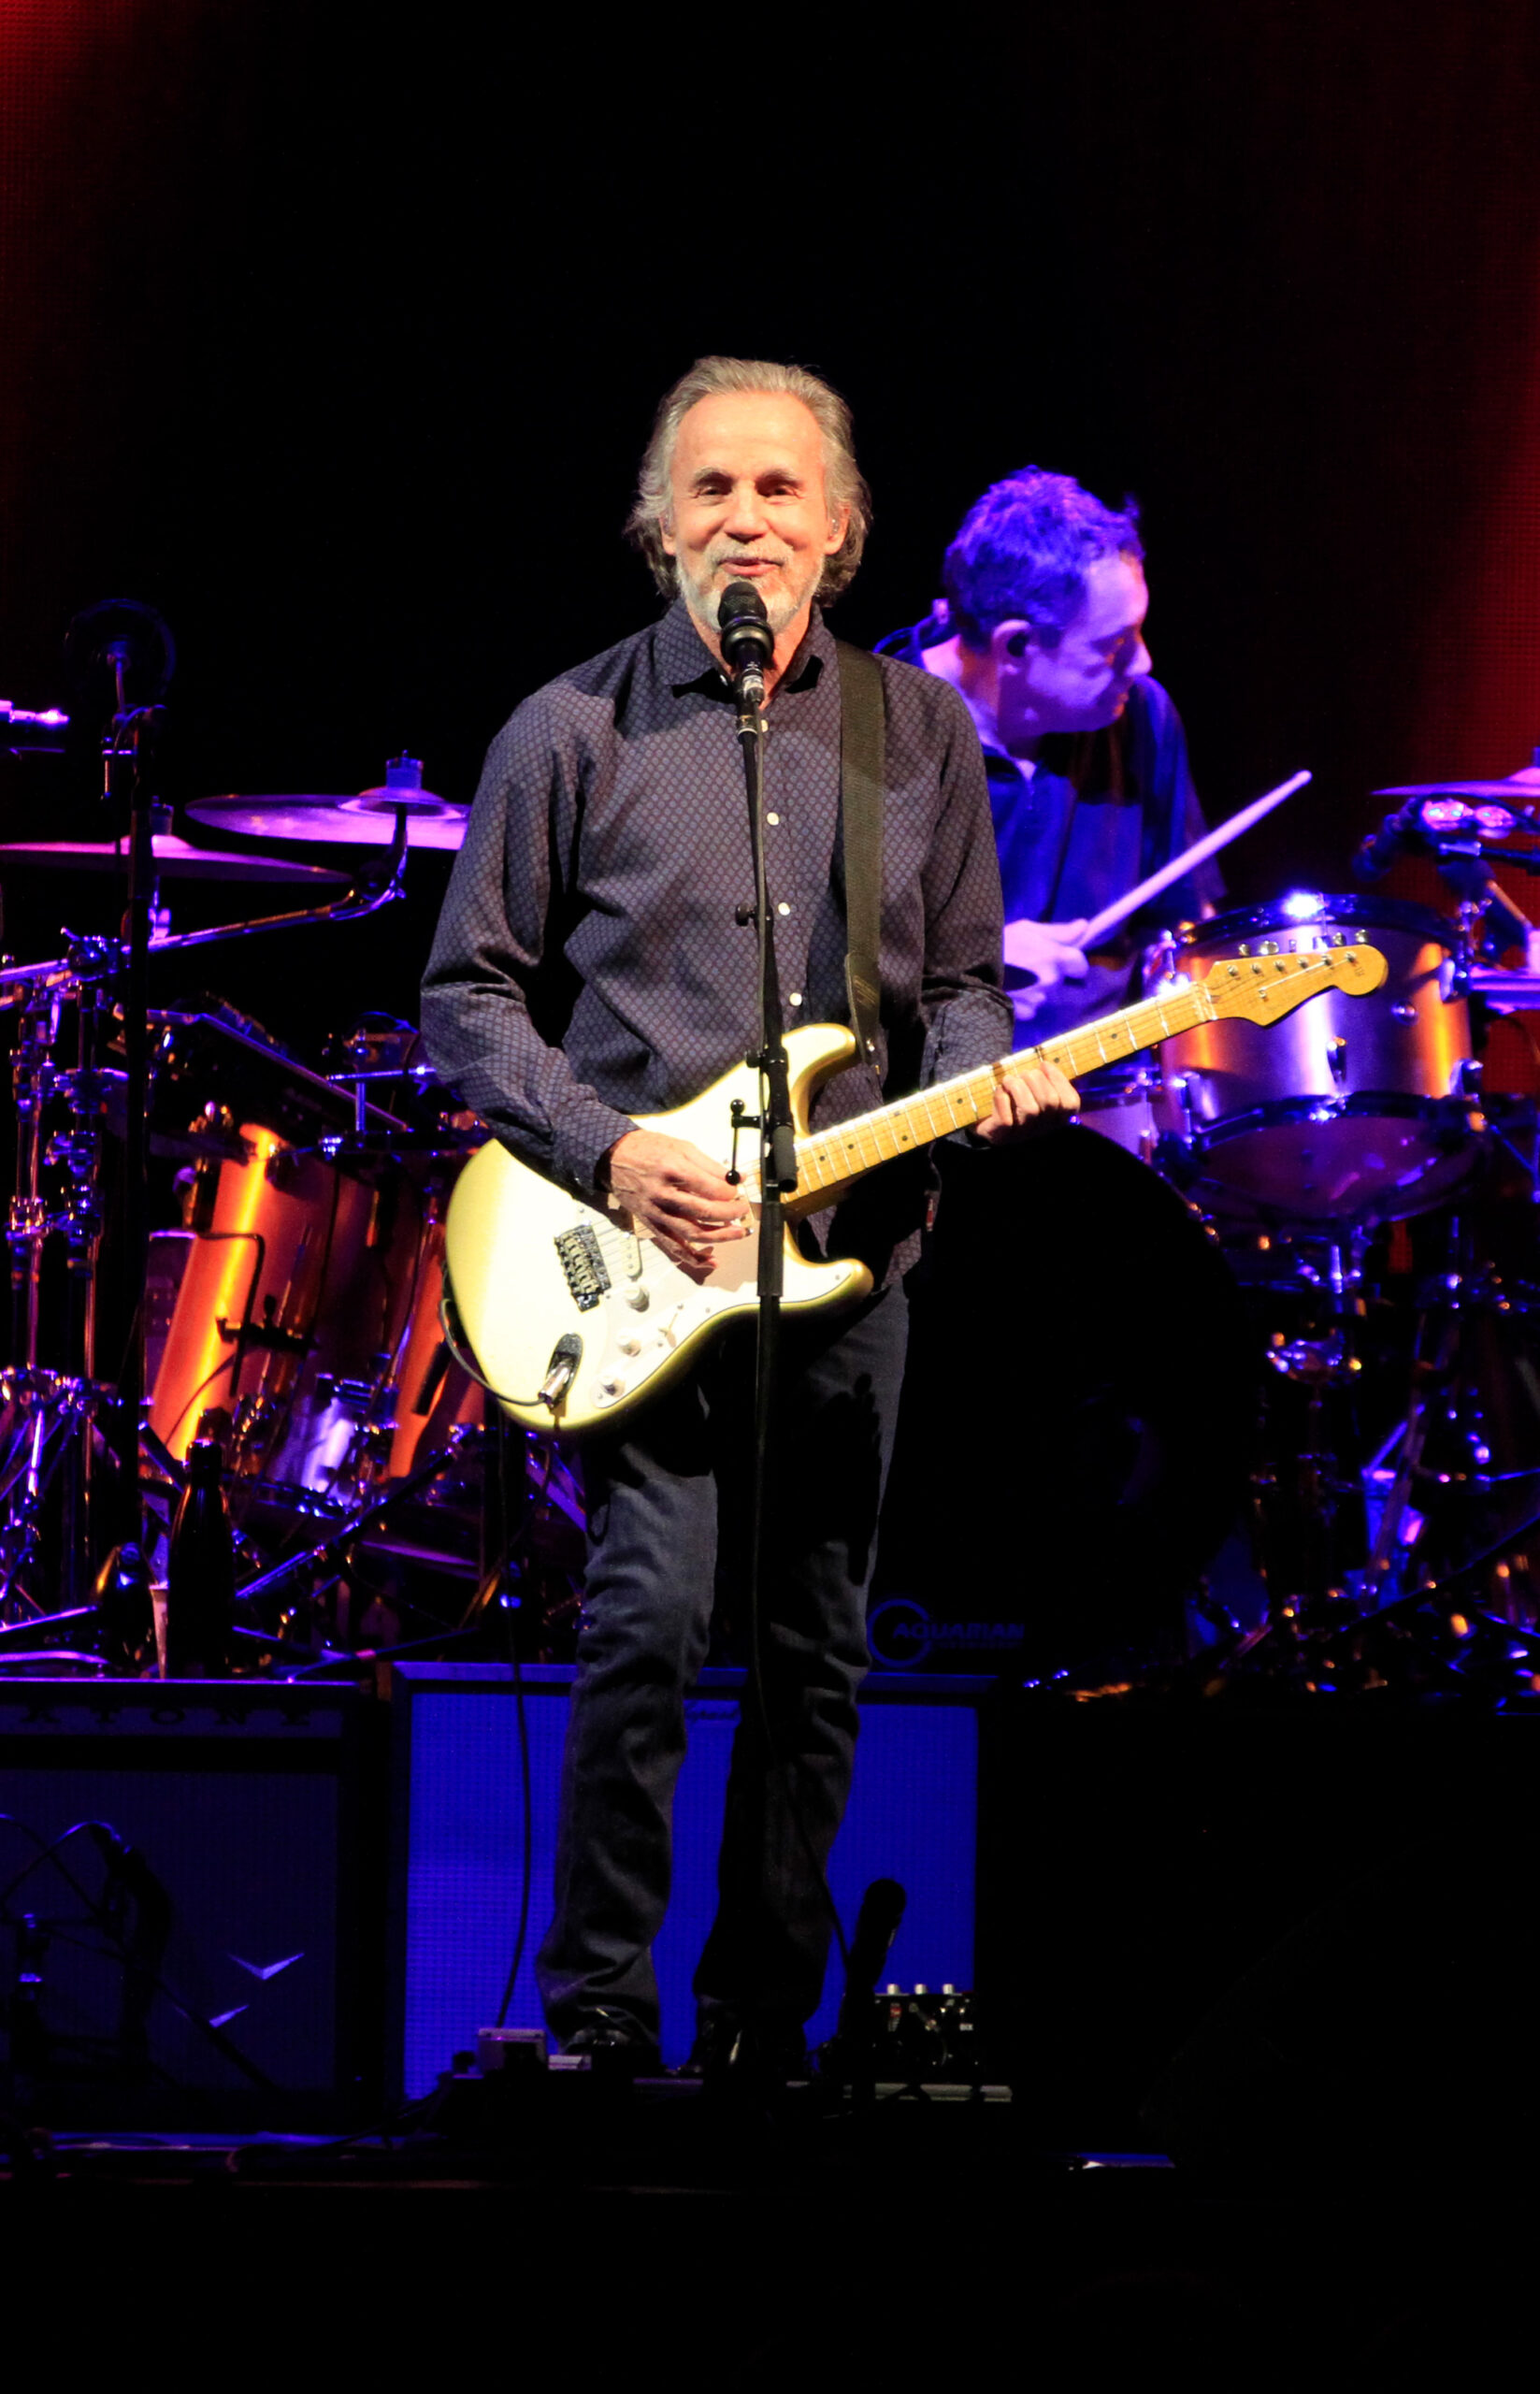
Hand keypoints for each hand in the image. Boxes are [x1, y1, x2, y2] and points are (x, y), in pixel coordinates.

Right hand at [601, 1129, 752, 1273]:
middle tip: (742, 1210)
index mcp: (673, 1170)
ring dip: (719, 1237)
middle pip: (704, 1212)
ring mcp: (657, 1213)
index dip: (730, 1192)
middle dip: (730, 1214)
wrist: (614, 1158)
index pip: (710, 1188)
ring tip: (737, 1233)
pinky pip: (674, 1247)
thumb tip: (734, 1179)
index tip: (738, 1191)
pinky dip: (693, 1258)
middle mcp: (663, 1194)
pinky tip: (711, 1260)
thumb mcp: (681, 1146)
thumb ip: (709, 1165)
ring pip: (692, 1233)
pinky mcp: (652, 1225)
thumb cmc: (646, 1149)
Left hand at [973, 1059, 1079, 1144]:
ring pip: (1029, 1110)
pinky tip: (999, 1091)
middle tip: (1022, 1073)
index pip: (1070, 1103)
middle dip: (1035, 1079)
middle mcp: (1043, 1129)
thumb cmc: (1014, 1102)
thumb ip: (1044, 1080)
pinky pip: (1006, 1119)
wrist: (989, 1125)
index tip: (1044, 1064)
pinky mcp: (1002, 1136)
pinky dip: (1001, 1099)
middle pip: (1050, 1102)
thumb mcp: (1034, 1091)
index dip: (1058, 1079)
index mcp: (1057, 1119)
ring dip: (1018, 1087)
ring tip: (1009, 1080)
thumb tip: (1045, 1065)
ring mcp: (1023, 1134)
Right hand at [1002, 917, 1088, 1023]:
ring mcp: (1039, 998)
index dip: (1072, 962)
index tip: (1059, 958)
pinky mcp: (1025, 1012)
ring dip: (1036, 989)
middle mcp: (1052, 979)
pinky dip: (1024, 1002)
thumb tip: (1084, 926)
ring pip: (1046, 995)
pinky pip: (1032, 1008)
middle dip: (1049, 974)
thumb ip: (1058, 931)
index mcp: (1056, 956)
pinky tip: (1011, 992)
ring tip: (1016, 978)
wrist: (970, 967)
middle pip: (1061, 980)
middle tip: (1028, 965)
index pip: (1081, 965)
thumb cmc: (1000, 943)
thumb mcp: (1027, 929)